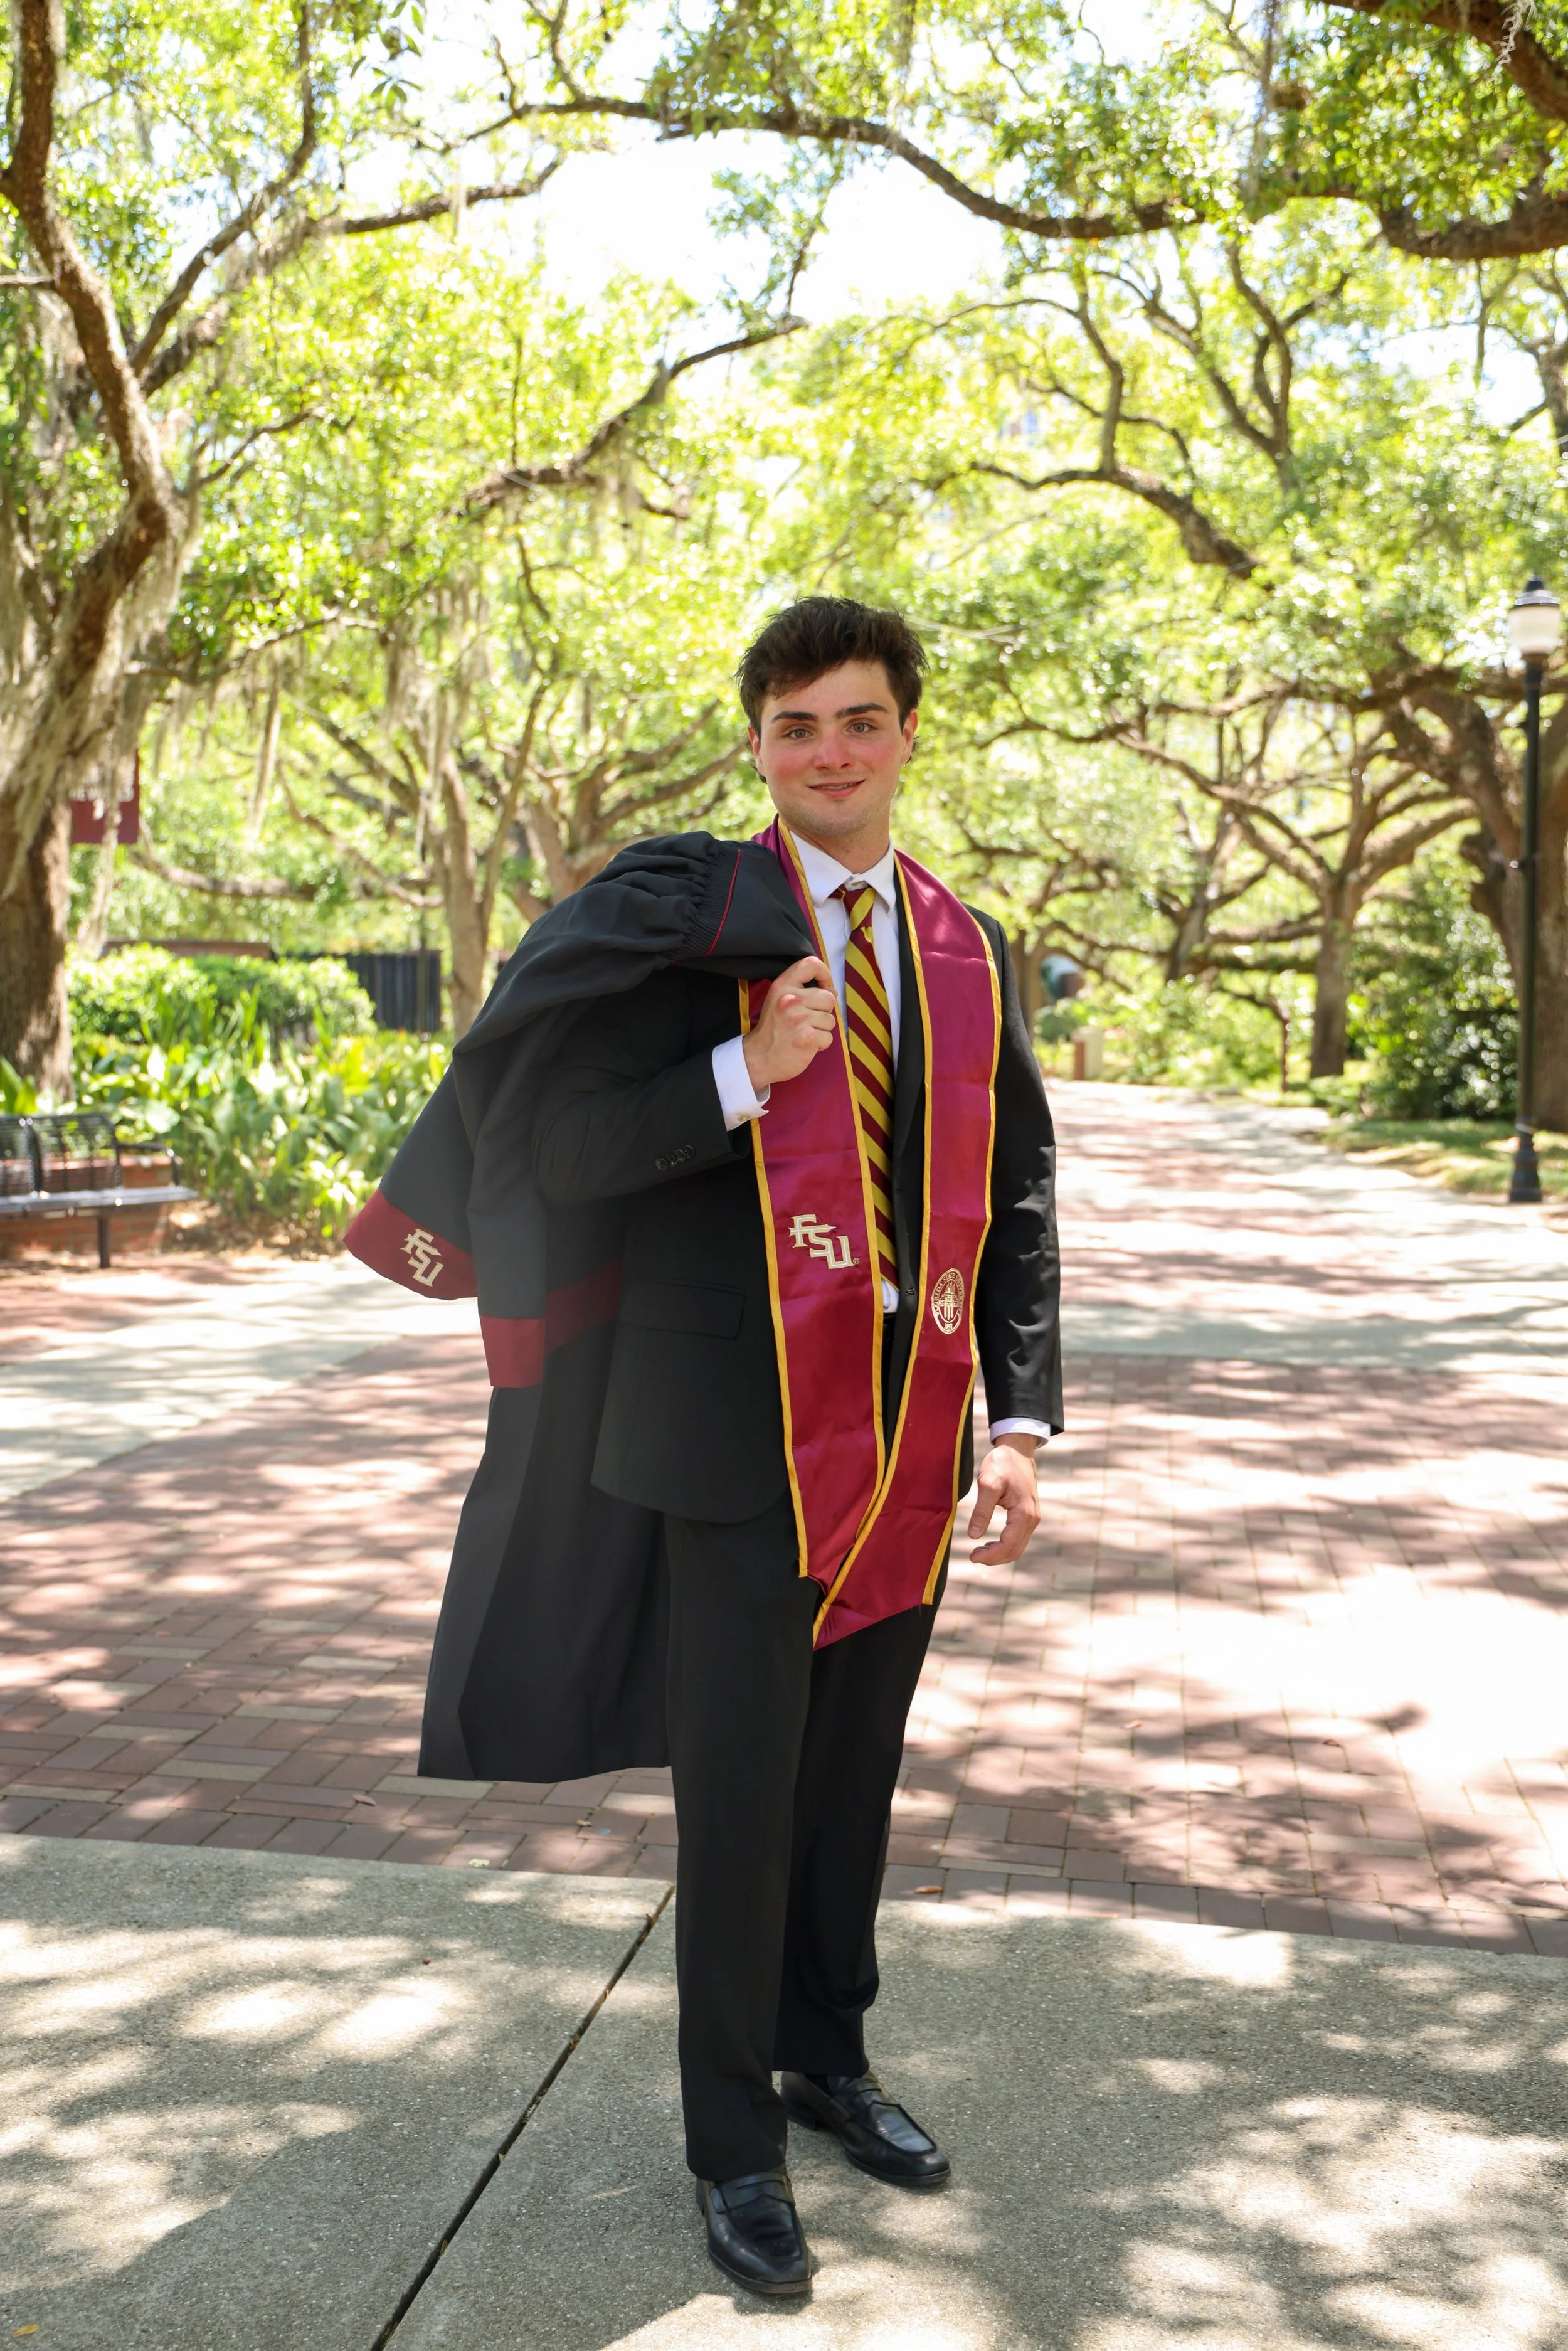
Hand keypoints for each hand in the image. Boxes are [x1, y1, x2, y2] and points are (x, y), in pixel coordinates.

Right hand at [743, 956, 836, 1089]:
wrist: (759, 1058)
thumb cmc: (773, 1028)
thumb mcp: (780, 1000)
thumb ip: (804, 991)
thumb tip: (833, 990)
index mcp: (782, 986)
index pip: (811, 963)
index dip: (824, 973)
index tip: (823, 985)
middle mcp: (791, 1000)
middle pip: (829, 997)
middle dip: (823, 1011)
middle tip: (806, 1020)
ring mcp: (800, 1019)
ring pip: (831, 1019)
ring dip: (821, 1029)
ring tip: (803, 1033)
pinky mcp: (808, 1038)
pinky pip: (829, 1037)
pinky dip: (820, 1044)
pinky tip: (805, 1045)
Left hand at [967, 1433, 1040, 1564]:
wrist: (1017, 1450)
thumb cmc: (1002, 1464)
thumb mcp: (988, 1484)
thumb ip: (982, 1510)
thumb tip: (974, 1535)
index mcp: (1024, 1514)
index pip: (1009, 1545)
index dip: (991, 1555)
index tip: (972, 1556)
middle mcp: (1032, 1519)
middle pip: (1015, 1550)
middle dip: (994, 1558)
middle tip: (973, 1556)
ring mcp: (1032, 1517)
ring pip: (1018, 1546)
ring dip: (999, 1553)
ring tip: (978, 1551)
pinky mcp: (1029, 1514)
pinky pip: (1018, 1538)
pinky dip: (1004, 1545)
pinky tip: (989, 1543)